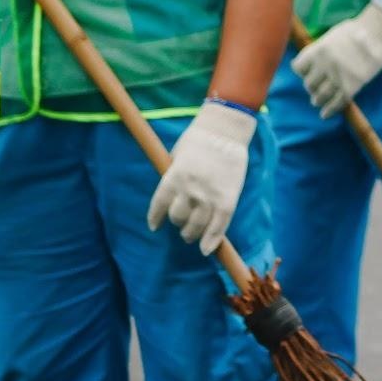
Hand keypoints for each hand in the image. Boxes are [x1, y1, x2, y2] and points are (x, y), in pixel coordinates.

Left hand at [147, 100, 254, 254]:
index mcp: (173, 177)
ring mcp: (208, 196)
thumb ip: (174, 177)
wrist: (225, 130)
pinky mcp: (227, 200)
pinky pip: (218, 226)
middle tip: (182, 225)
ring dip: (191, 234)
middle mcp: (188, 190)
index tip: (155, 226)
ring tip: (190, 235)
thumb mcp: (177, 156)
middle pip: (178, 218)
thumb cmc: (199, 139)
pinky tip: (206, 249)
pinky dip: (212, 241)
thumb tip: (172, 196)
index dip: (156, 218)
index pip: (159, 205)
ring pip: (196, 226)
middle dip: (178, 223)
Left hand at [292, 5, 381, 117]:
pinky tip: (325, 114)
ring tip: (318, 101)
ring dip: (318, 100)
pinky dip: (330, 110)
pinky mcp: (350, 87)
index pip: (298, 68)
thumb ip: (321, 50)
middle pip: (309, 84)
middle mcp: (323, 65)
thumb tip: (314, 61)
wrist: (377, 33)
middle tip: (314, 89)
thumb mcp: (331, 35)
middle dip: (311, 88)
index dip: (302, 72)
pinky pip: (336, 103)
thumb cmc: (355, 30)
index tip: (307, 74)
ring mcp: (337, 77)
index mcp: (317, 50)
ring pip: (320, 96)